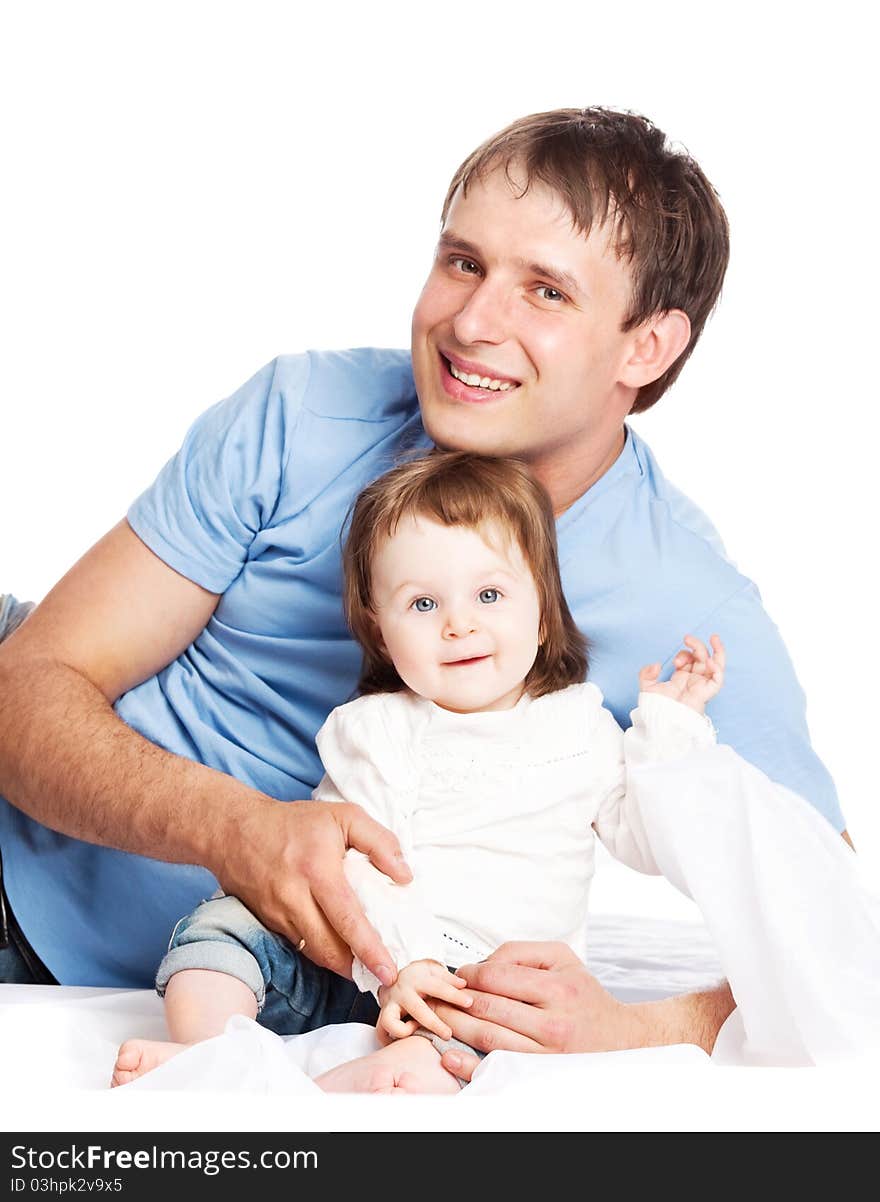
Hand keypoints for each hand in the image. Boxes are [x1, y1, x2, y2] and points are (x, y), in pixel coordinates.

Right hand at [215, 798, 412, 985]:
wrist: (234, 829)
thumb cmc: (295, 821)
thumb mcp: (344, 816)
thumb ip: (380, 842)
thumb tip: (404, 876)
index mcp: (318, 871)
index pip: (348, 919)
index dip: (369, 949)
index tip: (388, 971)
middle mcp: (294, 898)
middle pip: (329, 948)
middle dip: (357, 968)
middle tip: (381, 976)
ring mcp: (277, 914)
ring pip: (313, 953)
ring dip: (339, 964)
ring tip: (363, 967)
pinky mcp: (268, 922)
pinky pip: (299, 945)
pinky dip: (320, 951)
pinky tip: (337, 948)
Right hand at [377, 959, 472, 1043]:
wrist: (392, 972)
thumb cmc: (416, 976)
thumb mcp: (433, 970)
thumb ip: (449, 978)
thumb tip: (463, 984)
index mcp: (417, 979)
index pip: (437, 987)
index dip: (454, 995)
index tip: (469, 1002)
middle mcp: (402, 992)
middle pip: (417, 1009)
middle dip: (433, 1023)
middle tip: (448, 1034)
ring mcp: (390, 1005)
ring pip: (391, 1022)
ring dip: (405, 1031)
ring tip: (418, 1034)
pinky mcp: (383, 1017)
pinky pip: (382, 1033)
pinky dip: (391, 1040)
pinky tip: (405, 1041)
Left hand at [431, 942, 634, 1079]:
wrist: (621, 1038)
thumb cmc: (584, 995)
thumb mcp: (562, 959)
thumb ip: (521, 952)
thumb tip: (481, 963)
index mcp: (558, 986)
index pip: (497, 976)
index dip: (468, 975)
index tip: (457, 976)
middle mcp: (554, 1021)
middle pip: (488, 1008)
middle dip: (453, 1000)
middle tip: (435, 996)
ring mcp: (547, 1053)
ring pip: (488, 1037)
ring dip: (454, 1027)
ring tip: (436, 1019)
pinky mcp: (541, 1074)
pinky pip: (498, 1069)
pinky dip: (470, 1065)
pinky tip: (449, 1056)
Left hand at [638, 634, 724, 714]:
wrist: (661, 722)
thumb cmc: (656, 709)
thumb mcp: (647, 687)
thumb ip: (647, 674)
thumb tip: (657, 665)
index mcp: (682, 678)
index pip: (690, 659)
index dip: (684, 654)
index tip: (675, 663)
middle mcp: (694, 680)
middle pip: (702, 658)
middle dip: (697, 646)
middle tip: (687, 638)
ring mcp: (701, 686)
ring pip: (715, 665)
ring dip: (717, 650)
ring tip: (714, 637)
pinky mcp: (706, 694)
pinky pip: (718, 680)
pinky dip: (717, 669)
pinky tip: (710, 661)